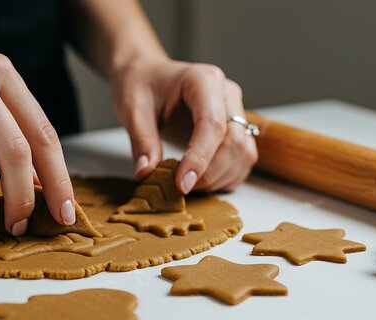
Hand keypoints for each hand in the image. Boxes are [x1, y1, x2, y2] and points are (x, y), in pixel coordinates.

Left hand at [111, 57, 257, 192]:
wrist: (147, 76)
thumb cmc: (141, 85)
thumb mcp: (132, 109)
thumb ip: (142, 141)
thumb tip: (147, 173)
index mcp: (204, 81)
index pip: (213, 124)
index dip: (200, 158)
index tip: (182, 184)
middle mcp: (227, 94)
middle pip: (234, 141)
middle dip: (209, 172)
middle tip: (179, 187)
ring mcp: (235, 111)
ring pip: (243, 153)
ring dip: (219, 177)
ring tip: (187, 183)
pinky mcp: (236, 129)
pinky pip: (242, 159)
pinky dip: (225, 177)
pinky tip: (201, 180)